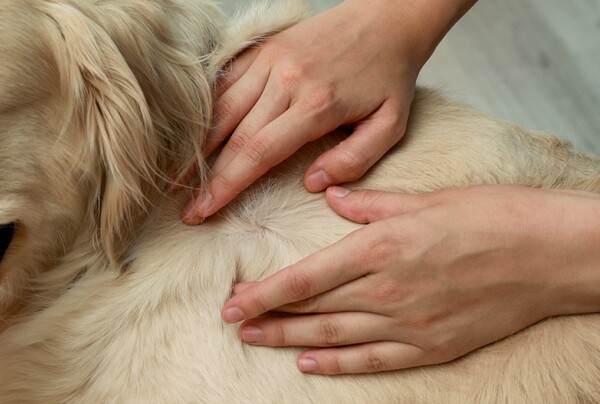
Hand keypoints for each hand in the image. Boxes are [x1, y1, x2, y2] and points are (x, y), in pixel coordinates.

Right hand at [183, 0, 475, 224]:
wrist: (387, 18)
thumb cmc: (390, 75)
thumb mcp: (391, 124)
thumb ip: (355, 159)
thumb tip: (313, 184)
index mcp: (315, 104)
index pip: (257, 153)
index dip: (226, 186)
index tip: (204, 211)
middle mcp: (285, 81)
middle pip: (232, 136)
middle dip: (205, 177)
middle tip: (186, 208)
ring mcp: (270, 61)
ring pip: (220, 109)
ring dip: (196, 146)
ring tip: (176, 176)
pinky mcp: (263, 49)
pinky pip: (224, 82)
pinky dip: (206, 110)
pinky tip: (193, 135)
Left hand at [222, 185, 599, 373]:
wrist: (549, 254)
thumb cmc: (490, 217)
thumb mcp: (424, 199)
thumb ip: (369, 204)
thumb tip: (331, 196)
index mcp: (381, 247)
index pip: (306, 276)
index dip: (264, 292)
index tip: (232, 300)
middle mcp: (387, 290)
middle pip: (312, 308)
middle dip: (267, 315)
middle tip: (232, 320)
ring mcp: (408, 323)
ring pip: (333, 336)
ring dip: (289, 339)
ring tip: (256, 339)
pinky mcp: (431, 346)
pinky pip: (373, 360)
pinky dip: (337, 363)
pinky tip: (308, 362)